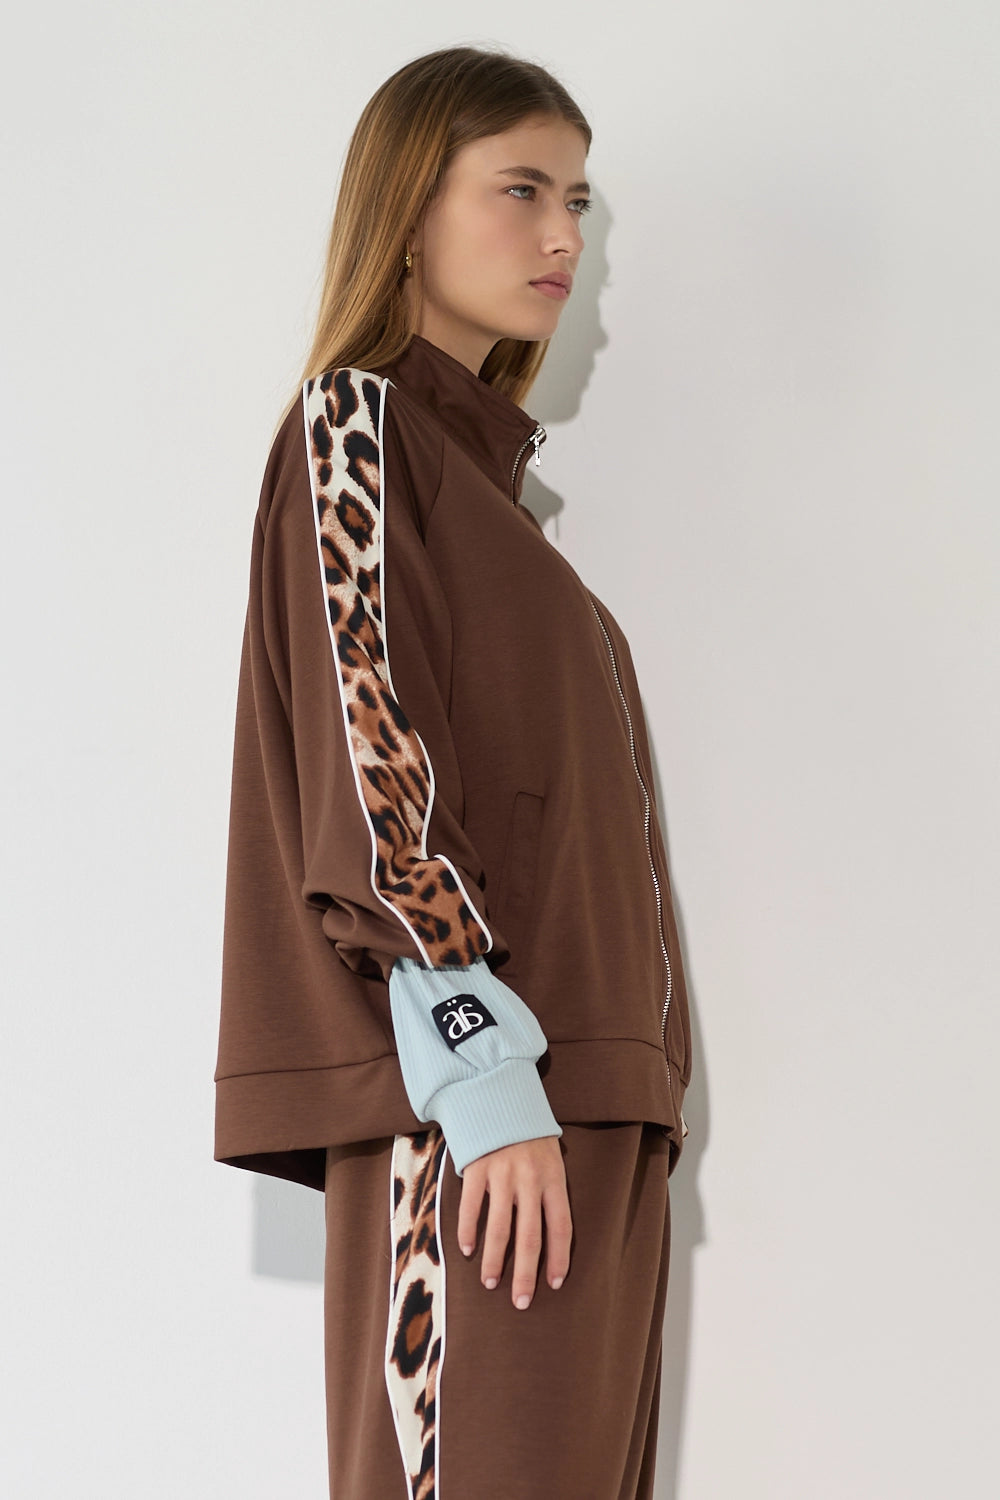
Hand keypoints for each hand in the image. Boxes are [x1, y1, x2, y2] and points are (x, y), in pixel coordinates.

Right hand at [457, 1135, 571, 1309]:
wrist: (499, 1095)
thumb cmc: (529, 1133)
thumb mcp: (551, 1156)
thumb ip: (550, 1190)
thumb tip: (552, 1234)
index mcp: (554, 1178)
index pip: (561, 1227)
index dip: (559, 1257)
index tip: (555, 1283)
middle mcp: (529, 1180)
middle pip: (530, 1237)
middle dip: (526, 1274)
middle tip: (521, 1302)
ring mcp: (501, 1175)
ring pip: (499, 1228)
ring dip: (494, 1260)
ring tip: (490, 1283)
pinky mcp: (476, 1169)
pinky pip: (471, 1208)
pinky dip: (469, 1232)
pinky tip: (467, 1250)